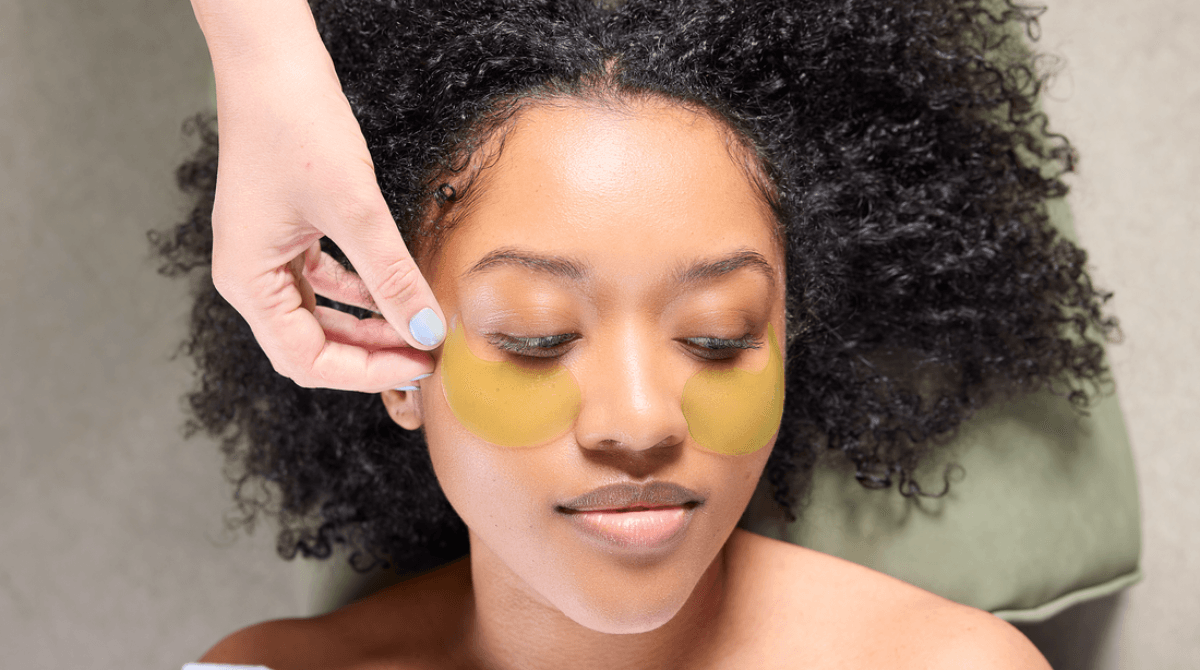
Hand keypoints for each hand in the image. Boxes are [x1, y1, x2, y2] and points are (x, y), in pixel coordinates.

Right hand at [197, 1, 443, 392]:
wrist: (272, 64)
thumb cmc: (295, 126)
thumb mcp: (354, 209)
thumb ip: (391, 275)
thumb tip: (426, 329)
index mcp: (247, 281)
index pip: (306, 358)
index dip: (365, 372)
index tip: (417, 364)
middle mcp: (248, 275)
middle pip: (311, 344)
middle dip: (369, 355)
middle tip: (425, 355)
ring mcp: (264, 254)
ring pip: (318, 317)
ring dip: (368, 327)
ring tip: (417, 329)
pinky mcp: (284, 232)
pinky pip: (321, 282)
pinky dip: (358, 294)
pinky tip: (392, 293)